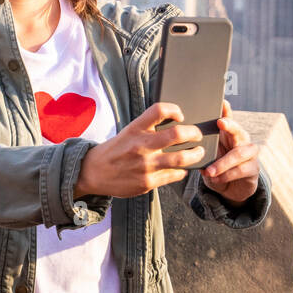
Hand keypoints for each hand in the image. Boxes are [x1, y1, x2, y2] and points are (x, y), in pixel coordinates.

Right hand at [74, 102, 206, 199]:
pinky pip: (174, 175)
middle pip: (177, 134)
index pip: (159, 110)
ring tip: (198, 152)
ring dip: (195, 154)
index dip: (174, 109)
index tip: (180, 115)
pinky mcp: (148, 182)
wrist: (94, 172)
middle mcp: (141, 145)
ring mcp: (146, 165)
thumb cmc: (115, 149)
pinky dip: (182, 170)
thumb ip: (148, 127)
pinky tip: (182, 168)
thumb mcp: (128, 131)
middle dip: (194, 133)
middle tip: (197, 134)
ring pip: (182, 158)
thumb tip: (176, 123)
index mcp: (135, 128)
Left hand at [200, 100, 259, 204]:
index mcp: (228, 133)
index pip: (228, 117)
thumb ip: (202, 148)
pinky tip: (216, 179)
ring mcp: (250, 153)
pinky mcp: (253, 168)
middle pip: (237, 129)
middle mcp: (241, 139)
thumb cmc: (217, 167)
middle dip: (229, 125)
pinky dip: (226, 175)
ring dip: (222, 163)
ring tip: (209, 171)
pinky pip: (240, 170)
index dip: (226, 109)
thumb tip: (187, 144)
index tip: (222, 101)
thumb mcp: (208, 156)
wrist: (231, 188)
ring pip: (238, 154)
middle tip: (220, 122)